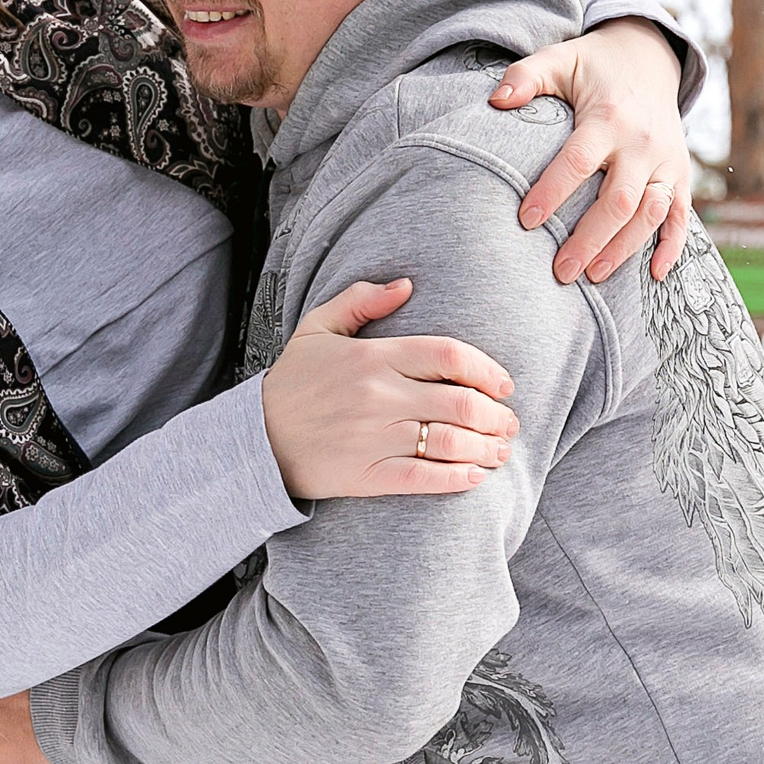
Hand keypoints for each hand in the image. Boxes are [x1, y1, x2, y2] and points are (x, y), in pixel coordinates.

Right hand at [260, 280, 518, 500]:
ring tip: (499, 451)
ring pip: (450, 442)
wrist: (254, 439)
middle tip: (508, 422)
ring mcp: (374, 437)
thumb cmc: (291, 383)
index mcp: (373, 356)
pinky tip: (474, 477)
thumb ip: (361, 300)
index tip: (504, 384)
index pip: (448, 355)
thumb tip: (407, 285)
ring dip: (486, 448)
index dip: (487, 370)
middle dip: (497, 415)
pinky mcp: (367, 474)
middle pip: (460, 402)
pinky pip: (425, 478)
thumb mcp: (316, 328)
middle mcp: (379, 396)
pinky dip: (457, 479)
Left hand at [492, 18, 692, 283]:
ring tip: (592, 277)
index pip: (579, 161)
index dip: (552, 192)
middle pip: (619, 200)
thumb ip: (526, 76)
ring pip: (651, 213)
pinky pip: (681, 215)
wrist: (648, 58)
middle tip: (560, 271)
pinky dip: (673, 246)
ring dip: (624, 249)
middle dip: (590, 239)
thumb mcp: (559, 59)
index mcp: (609, 118)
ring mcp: (666, 161)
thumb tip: (496, 100)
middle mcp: (642, 143)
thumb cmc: (592, 65)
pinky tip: (655, 275)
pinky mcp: (680, 173)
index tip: (525, 221)